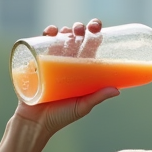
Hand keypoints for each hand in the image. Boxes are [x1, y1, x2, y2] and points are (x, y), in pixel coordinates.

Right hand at [16, 19, 116, 136]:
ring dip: (64, 30)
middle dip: (79, 29)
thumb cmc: (60, 117)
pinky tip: (51, 32)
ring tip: (67, 32)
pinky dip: (45, 35)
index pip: (89, 47)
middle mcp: (65, 63)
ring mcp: (50, 62)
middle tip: (82, 31)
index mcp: (79, 70)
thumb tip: (117, 90)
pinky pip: (39, 45)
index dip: (94, 35)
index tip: (97, 28)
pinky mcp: (35, 64)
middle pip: (74, 40)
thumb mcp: (82, 106)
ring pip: (58, 39)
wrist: (35, 123)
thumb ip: (97, 97)